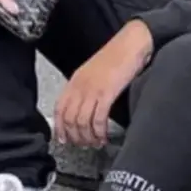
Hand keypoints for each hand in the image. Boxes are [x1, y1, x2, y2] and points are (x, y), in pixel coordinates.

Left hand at [54, 21, 153, 147]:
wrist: (130, 44)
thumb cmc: (116, 58)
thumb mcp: (93, 73)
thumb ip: (85, 88)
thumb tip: (83, 109)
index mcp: (74, 81)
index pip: (59, 109)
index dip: (59, 128)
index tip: (64, 140)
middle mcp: (80, 87)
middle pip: (69, 119)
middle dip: (75, 137)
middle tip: (83, 145)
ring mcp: (92, 90)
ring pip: (82, 122)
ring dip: (88, 137)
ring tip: (95, 143)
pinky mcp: (107, 93)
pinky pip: (98, 119)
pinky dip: (100, 131)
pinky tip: (104, 137)